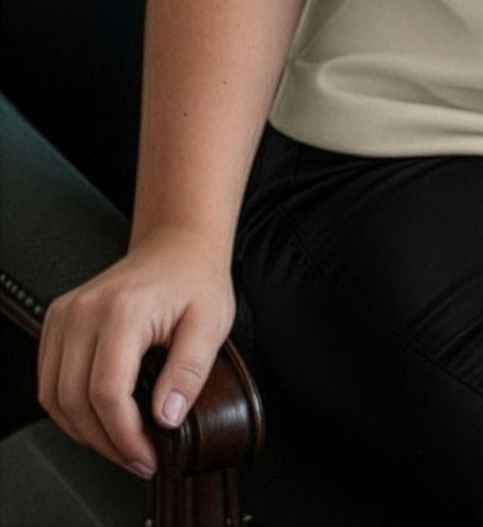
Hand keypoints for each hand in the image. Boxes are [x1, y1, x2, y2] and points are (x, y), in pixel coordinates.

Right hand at [38, 226, 235, 480]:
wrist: (178, 244)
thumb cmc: (196, 280)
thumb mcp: (211, 322)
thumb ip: (189, 371)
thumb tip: (166, 417)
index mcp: (122, 311)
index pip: (106, 392)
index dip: (124, 435)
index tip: (147, 456)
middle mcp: (83, 312)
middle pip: (74, 400)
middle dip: (105, 441)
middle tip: (137, 458)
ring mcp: (64, 315)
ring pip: (54, 396)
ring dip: (83, 431)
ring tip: (120, 445)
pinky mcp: (58, 321)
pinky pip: (49, 380)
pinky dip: (70, 409)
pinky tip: (99, 420)